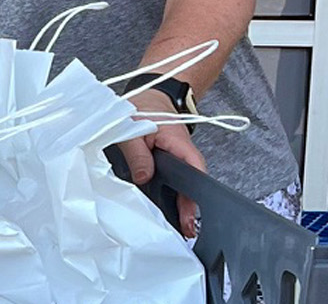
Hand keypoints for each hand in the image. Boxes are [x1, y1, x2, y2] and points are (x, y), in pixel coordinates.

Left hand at [116, 88, 206, 237]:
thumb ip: (137, 152)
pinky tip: (165, 212)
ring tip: (179, 229)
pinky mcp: (168, 163)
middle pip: (191, 184)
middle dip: (188, 208)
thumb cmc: (142, 107)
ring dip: (179, 204)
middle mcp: (184, 154)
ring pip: (182, 185)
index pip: (195, 169)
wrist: (148, 97)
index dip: (194, 193)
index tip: (191, 214)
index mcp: (179, 143)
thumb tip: (144, 177)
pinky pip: (172, 181)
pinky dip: (169, 195)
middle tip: (186, 231)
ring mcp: (178, 160)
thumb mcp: (132, 127)